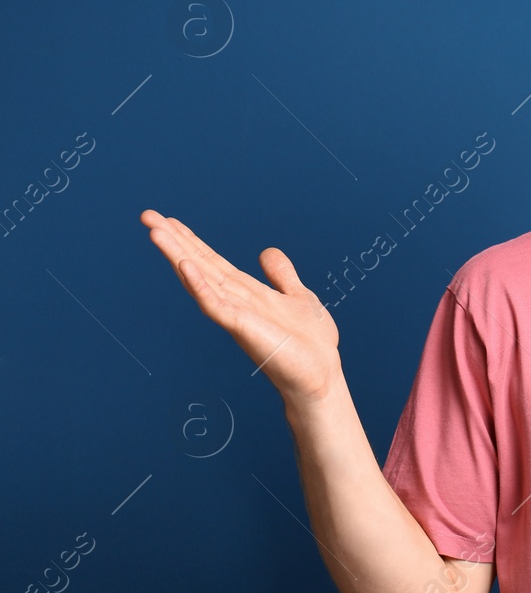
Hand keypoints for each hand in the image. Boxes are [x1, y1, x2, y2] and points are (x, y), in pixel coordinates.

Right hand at [141, 209, 341, 403]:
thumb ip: (280, 275)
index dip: (192, 240)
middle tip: (147, 216)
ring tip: (155, 232)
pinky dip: (200, 286)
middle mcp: (235, 301)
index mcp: (247, 293)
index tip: (168, 219)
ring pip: (201, 280)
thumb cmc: (309, 344)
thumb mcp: (297, 297)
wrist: (320, 376)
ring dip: (178, 255)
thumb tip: (266, 252)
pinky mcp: (243, 329)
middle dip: (174, 241)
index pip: (213, 261)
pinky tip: (184, 266)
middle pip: (199, 265)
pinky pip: (216, 305)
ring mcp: (236, 315)